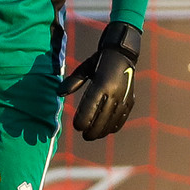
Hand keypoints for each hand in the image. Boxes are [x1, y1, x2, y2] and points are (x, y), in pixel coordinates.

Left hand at [57, 21, 140, 140]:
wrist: (123, 53)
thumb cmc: (99, 60)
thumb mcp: (85, 68)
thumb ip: (72, 81)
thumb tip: (59, 93)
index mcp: (101, 83)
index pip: (90, 107)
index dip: (83, 119)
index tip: (77, 127)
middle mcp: (114, 92)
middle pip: (102, 117)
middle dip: (93, 129)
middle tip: (84, 136)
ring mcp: (123, 96)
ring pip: (113, 119)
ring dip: (103, 130)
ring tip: (94, 136)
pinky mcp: (130, 99)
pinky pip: (123, 116)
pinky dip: (115, 125)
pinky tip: (108, 130)